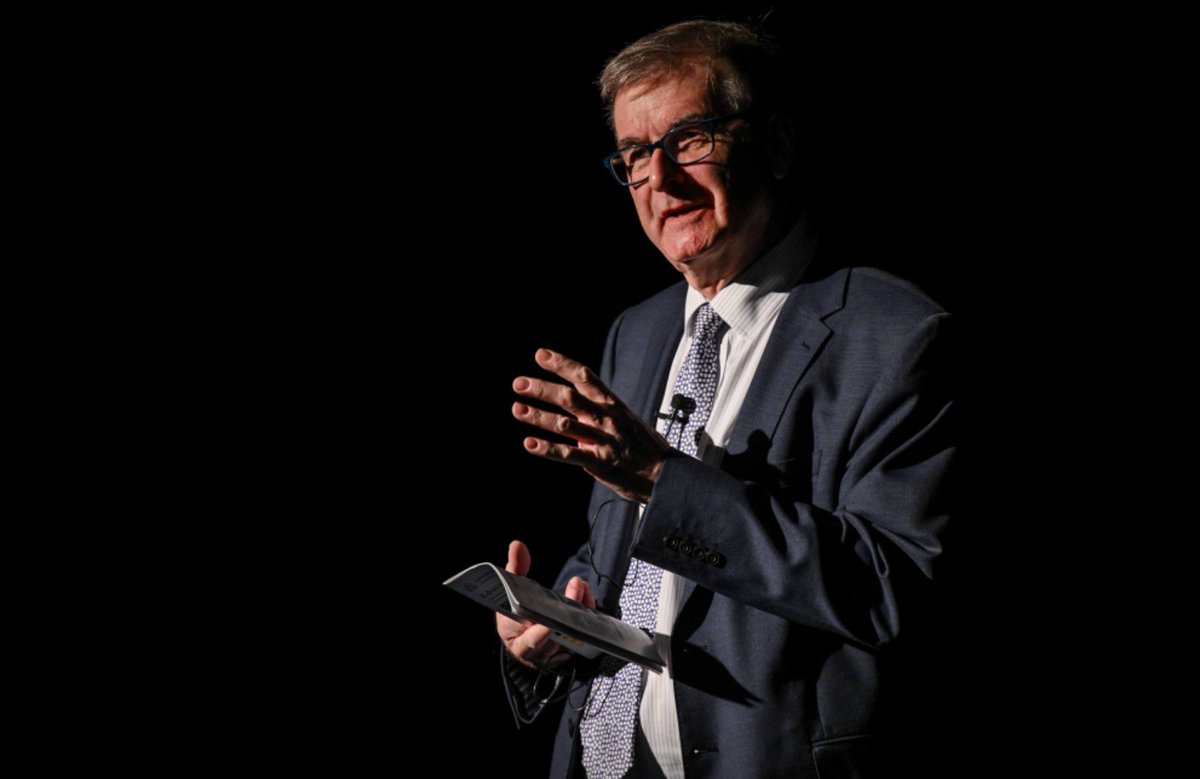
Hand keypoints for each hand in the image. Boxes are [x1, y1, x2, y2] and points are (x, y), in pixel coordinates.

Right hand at [496, 540, 595, 670]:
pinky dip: (587, 615)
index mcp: (516, 639)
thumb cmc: (516, 618)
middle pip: (556, 638)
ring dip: (580, 610)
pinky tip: (586, 596)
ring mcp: (556, 652)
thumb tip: (517, 545)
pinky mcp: (570, 649)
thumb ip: (515, 570)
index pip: (527, 641)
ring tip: (580, 586)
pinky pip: (583, 635)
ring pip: (572, 636)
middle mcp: (537, 650)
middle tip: (575, 588)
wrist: (525, 640)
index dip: (538, 635)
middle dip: (566, 614)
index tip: (547, 625)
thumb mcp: (510, 593)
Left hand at [513, 348, 674, 503]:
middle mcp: (607, 417)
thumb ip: (602, 413)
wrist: (667, 475)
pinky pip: (570, 454)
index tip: (540, 355)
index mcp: (613, 404)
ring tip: (518, 408)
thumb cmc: (646, 448)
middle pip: (570, 397)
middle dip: (542, 388)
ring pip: (565, 424)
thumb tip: (581, 409)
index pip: (585, 377)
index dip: (561, 364)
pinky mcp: (601, 461)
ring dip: (539, 416)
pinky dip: (548, 449)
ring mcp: (604, 439)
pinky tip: (530, 444)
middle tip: (519, 383)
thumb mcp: (627, 420)